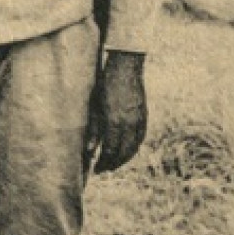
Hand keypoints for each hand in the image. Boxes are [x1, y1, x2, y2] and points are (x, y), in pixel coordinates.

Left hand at [86, 50, 147, 173]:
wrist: (126, 65)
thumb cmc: (104, 83)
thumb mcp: (94, 105)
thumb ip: (92, 129)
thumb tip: (88, 151)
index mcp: (114, 121)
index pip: (110, 151)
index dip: (104, 163)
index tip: (96, 169)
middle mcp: (129, 124)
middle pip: (123, 153)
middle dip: (113, 163)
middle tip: (103, 169)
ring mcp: (139, 120)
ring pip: (134, 148)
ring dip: (124, 158)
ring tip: (113, 162)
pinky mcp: (144, 116)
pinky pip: (140, 138)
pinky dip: (133, 148)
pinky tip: (126, 150)